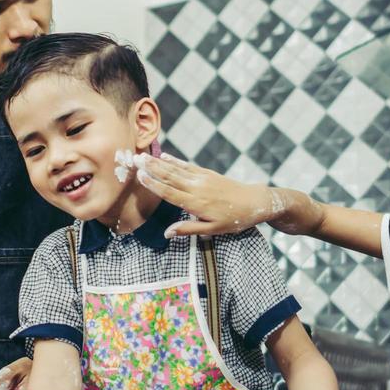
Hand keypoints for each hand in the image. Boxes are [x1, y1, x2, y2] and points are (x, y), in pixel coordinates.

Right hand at [135, 154, 280, 236]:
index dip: (153, 184)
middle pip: (169, 176)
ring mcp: (202, 178)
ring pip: (176, 169)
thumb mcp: (212, 230)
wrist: (255, 202)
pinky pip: (187, 166)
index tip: (139, 175)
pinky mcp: (208, 173)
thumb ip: (188, 229)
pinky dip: (175, 160)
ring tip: (143, 156)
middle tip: (134, 159)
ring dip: (158, 162)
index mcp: (196, 203)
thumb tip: (166, 233)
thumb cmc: (234, 219)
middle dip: (151, 168)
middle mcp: (197, 188)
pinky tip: (164, 156)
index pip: (169, 192)